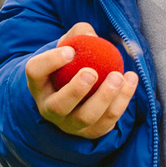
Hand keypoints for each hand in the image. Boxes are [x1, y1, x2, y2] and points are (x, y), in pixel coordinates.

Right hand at [24, 22, 139, 139]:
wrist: (80, 93)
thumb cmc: (72, 64)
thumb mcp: (70, 46)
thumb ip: (80, 35)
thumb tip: (92, 36)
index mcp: (39, 83)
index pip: (35, 71)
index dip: (50, 61)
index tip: (70, 51)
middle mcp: (50, 108)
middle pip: (59, 105)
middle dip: (76, 90)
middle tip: (92, 72)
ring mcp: (70, 124)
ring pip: (86, 118)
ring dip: (104, 97)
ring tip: (118, 76)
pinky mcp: (92, 132)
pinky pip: (107, 121)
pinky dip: (122, 101)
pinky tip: (130, 80)